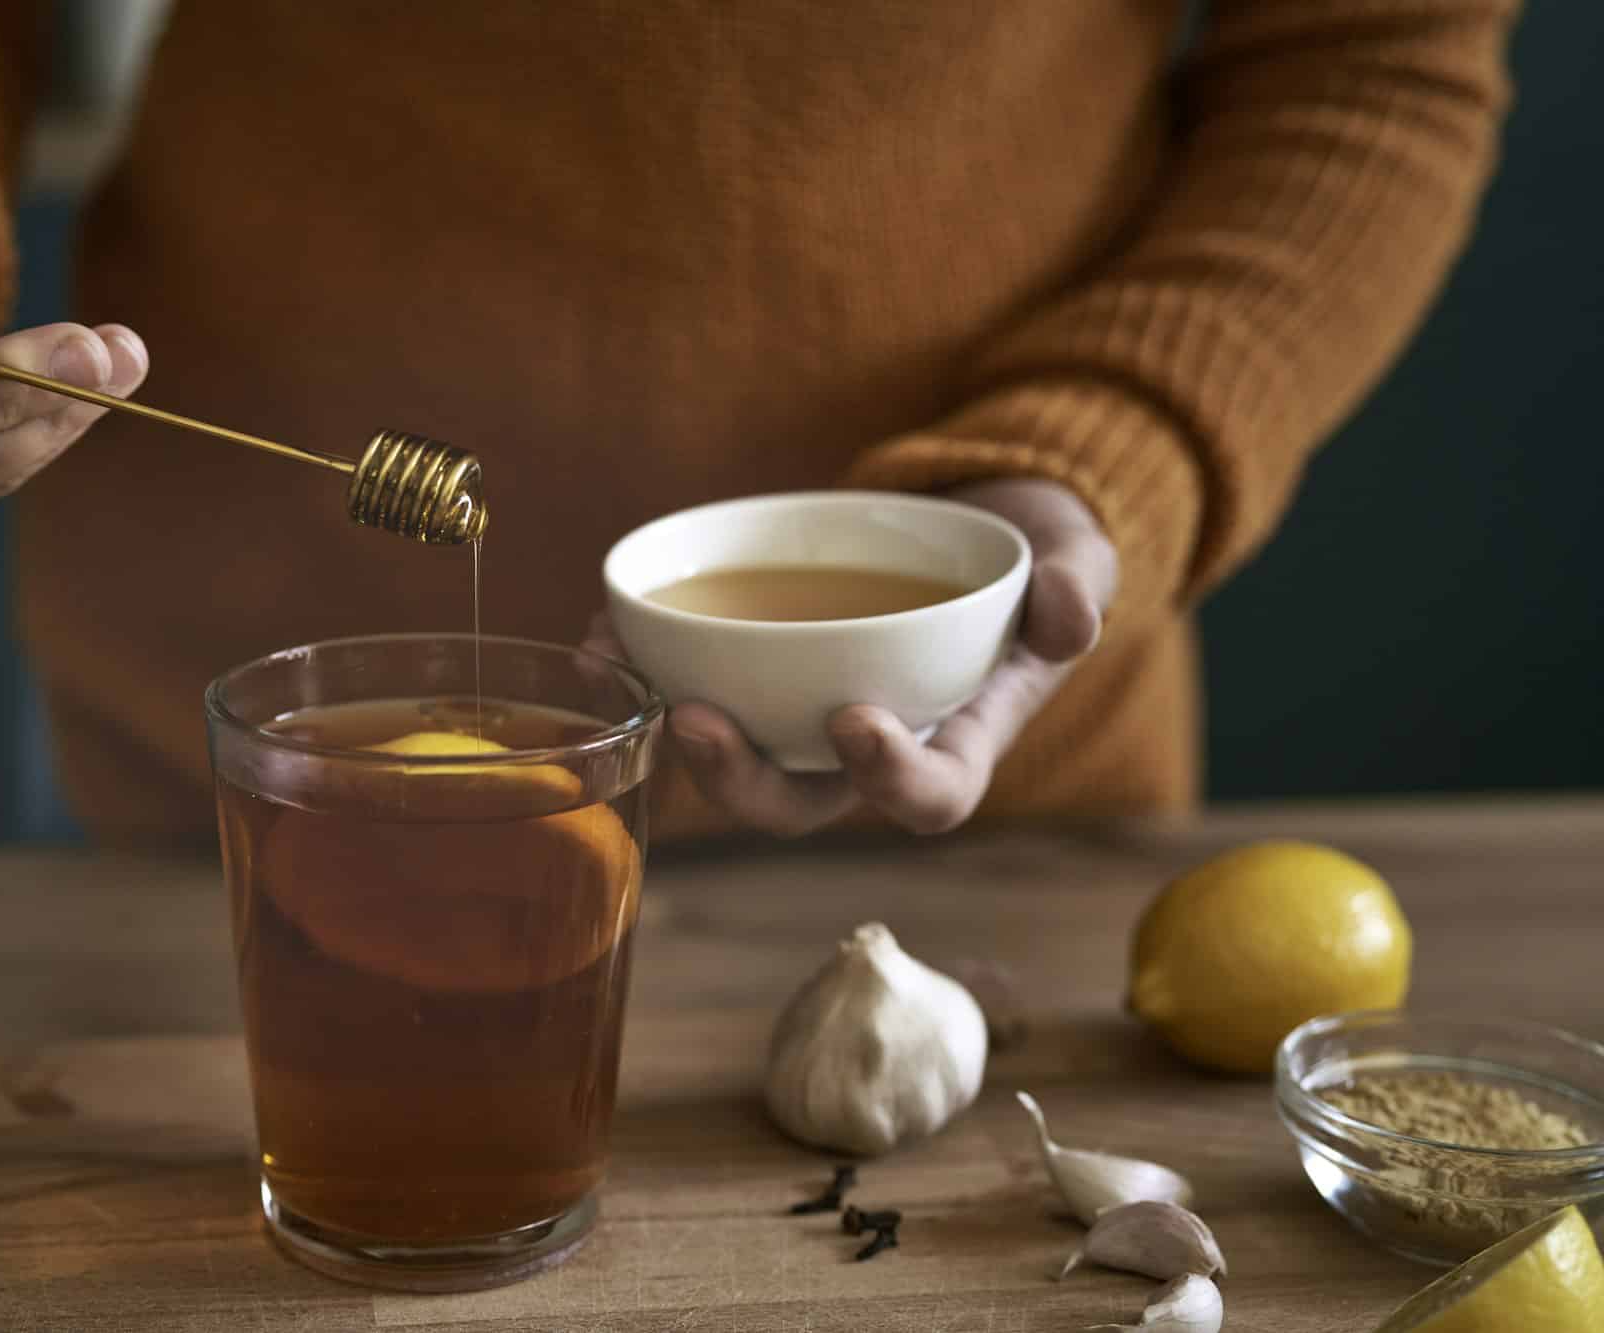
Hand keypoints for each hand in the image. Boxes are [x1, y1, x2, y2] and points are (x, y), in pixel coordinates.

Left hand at [583, 478, 1117, 835]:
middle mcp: (872, 748)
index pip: (929, 799)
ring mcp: (809, 714)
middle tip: (697, 718)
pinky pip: (701, 690)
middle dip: (742, 779)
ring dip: (675, 733)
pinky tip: (608, 632)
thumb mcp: (1077, 558)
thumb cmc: (1035, 558)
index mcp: (960, 741)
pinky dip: (648, 669)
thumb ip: (1079, 584)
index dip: (890, 781)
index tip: (856, 720)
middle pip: (800, 803)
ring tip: (625, 670)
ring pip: (736, 758)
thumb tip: (1068, 618)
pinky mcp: (762, 672)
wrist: (980, 522)